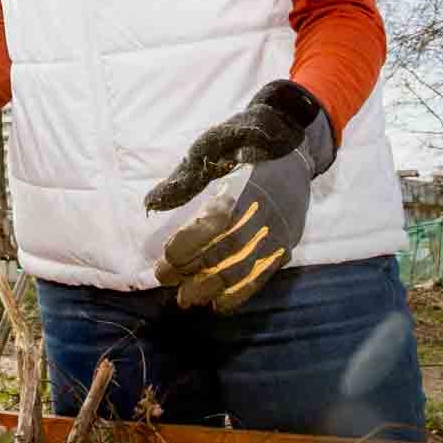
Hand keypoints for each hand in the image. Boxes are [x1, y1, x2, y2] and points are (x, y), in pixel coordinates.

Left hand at [144, 81, 334, 313]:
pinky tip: (220, 305)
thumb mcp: (211, 149)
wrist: (291, 137)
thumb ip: (184, 180)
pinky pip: (265, 274)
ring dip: (214, 288)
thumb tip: (151, 204)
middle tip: (166, 280)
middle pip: (228, 250)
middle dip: (195, 270)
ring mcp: (278, 229)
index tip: (167, 257)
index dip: (190, 244)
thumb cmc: (243, 141)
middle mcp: (264, 211)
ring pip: (246, 267)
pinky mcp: (286, 242)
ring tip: (187, 300)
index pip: (216, 222)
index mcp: (245, 185)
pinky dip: (243, 293)